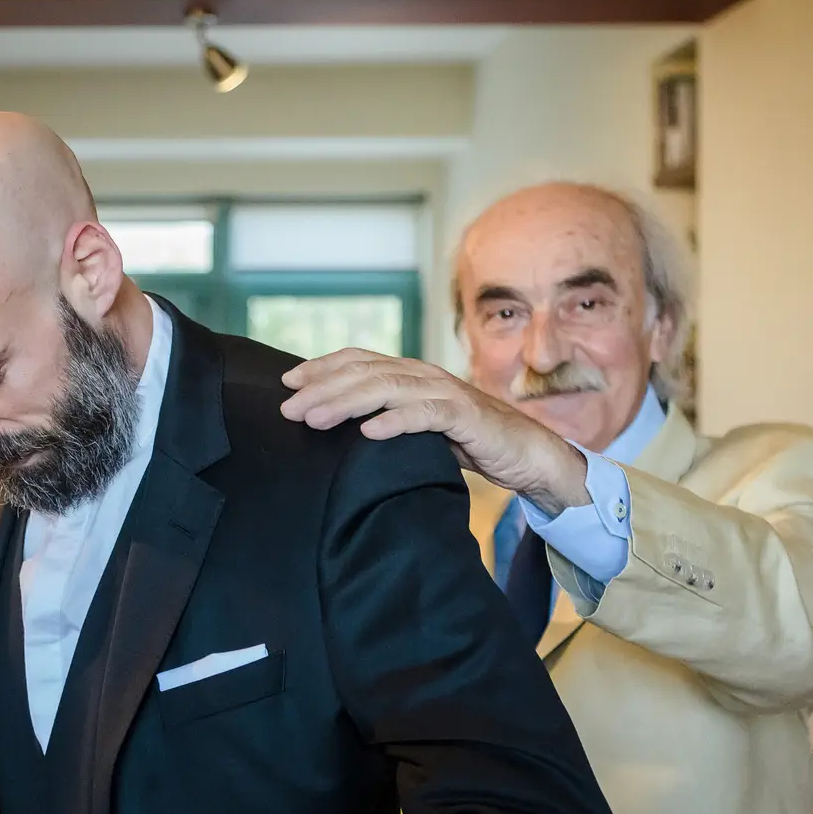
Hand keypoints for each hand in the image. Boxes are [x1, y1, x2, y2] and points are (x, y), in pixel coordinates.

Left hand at [281, 349, 592, 516]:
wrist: (524, 453)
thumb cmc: (467, 442)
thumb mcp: (419, 427)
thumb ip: (387, 418)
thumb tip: (338, 428)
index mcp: (410, 374)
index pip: (359, 360)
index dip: (322, 367)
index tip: (287, 382)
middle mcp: (424, 375)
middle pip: (365, 372)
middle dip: (323, 388)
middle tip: (290, 408)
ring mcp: (444, 392)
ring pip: (388, 388)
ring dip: (348, 402)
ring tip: (316, 418)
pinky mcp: (464, 416)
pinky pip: (425, 414)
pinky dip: (396, 421)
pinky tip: (370, 432)